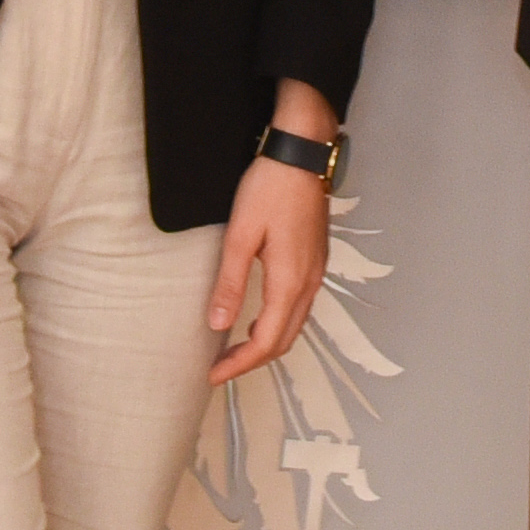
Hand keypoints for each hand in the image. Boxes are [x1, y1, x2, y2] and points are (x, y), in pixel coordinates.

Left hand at [205, 110, 338, 388]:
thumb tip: (218, 325)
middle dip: (252, 360)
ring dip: (267, 343)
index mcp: (290, 281)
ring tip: (234, 349)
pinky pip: (300, 307)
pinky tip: (258, 318)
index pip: (266, 341)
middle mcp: (309, 283)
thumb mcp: (241, 235)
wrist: (303, 154)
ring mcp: (317, 272)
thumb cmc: (270, 188)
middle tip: (219, 367)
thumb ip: (231, 283)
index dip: (240, 364)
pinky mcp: (316, 260)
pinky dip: (278, 324)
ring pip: (295, 325)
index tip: (213, 376)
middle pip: (285, 340)